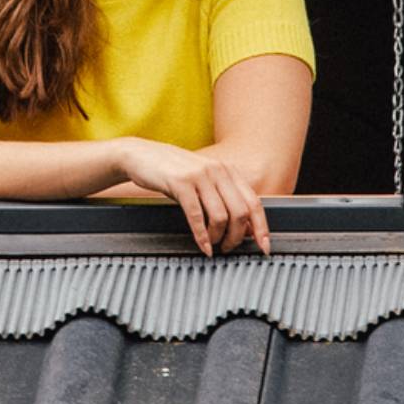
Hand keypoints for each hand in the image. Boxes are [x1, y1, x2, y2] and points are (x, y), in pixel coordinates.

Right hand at [114, 138, 269, 255]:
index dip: (262, 228)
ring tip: (213, 245)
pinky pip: (197, 216)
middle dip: (237, 237)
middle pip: (241, 212)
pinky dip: (202, 235)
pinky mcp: (180, 182)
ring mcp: (199, 175)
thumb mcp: (202, 178)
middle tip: (228, 248)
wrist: (139, 155)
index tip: (263, 247)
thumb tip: (243, 226)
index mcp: (227, 170)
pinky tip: (202, 245)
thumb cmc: (171, 170)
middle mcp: (217, 170)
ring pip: (221, 216)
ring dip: (219, 238)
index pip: (255, 202)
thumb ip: (222, 196)